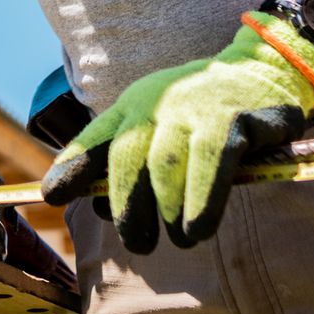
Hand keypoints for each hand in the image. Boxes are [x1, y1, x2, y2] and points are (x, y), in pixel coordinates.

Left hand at [40, 13, 313, 251]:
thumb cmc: (201, 111)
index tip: (52, 196)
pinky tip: (199, 227)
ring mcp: (193, 109)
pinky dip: (202, 200)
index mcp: (133, 105)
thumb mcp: (157, 125)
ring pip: (166, 164)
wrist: (261, 71)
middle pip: (128, 157)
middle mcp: (156, 103)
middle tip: (139, 242)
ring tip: (179, 239)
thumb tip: (101, 208)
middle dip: (128, 205)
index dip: (72, 166)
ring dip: (168, 210)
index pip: (95, 137)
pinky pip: (211, 162)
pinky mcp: (231, 118)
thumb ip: (128, 161)